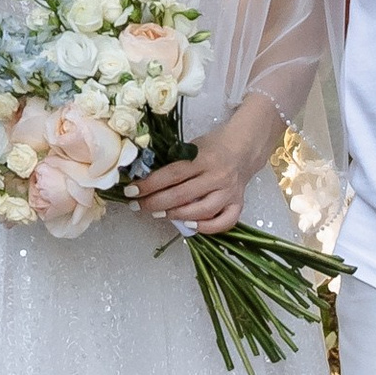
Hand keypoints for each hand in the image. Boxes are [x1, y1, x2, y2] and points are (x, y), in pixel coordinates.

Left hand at [136, 95, 284, 237]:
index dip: (149, 185)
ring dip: (176, 215)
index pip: (172, 174)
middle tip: (138, 206)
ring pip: (201, 211)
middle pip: (182, 195)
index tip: (131, 191)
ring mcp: (229, 192)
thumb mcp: (192, 147)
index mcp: (203, 158)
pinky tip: (189, 226)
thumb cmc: (213, 147)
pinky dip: (206, 228)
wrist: (245, 148)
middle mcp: (217, 176)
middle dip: (155, 203)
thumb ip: (175, 163)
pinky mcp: (238, 204)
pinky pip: (224, 222)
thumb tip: (146, 181)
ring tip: (159, 214)